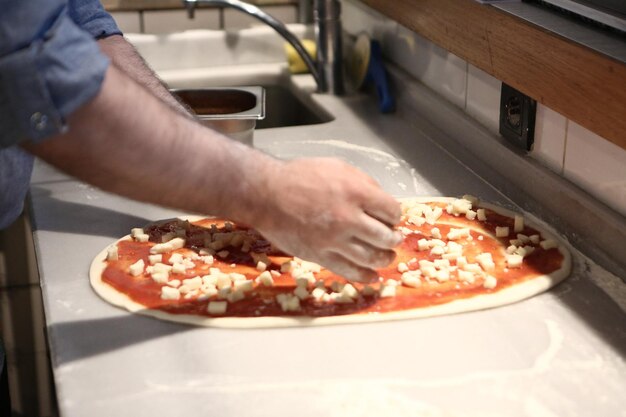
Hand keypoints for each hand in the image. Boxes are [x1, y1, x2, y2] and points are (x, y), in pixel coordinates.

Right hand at [252, 158, 401, 281]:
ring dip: (384, 258)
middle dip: (393, 239)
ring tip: (386, 256)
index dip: (395, 216)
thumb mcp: (337, 167)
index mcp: (356, 192)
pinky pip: (350, 271)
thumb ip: (363, 183)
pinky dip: (366, 276)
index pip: (392, 211)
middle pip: (386, 237)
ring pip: (372, 258)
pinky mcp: (320, 256)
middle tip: (392, 238)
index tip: (391, 218)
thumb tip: (382, 203)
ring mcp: (334, 241)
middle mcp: (349, 218)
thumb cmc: (300, 176)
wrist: (266, 194)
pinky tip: (373, 275)